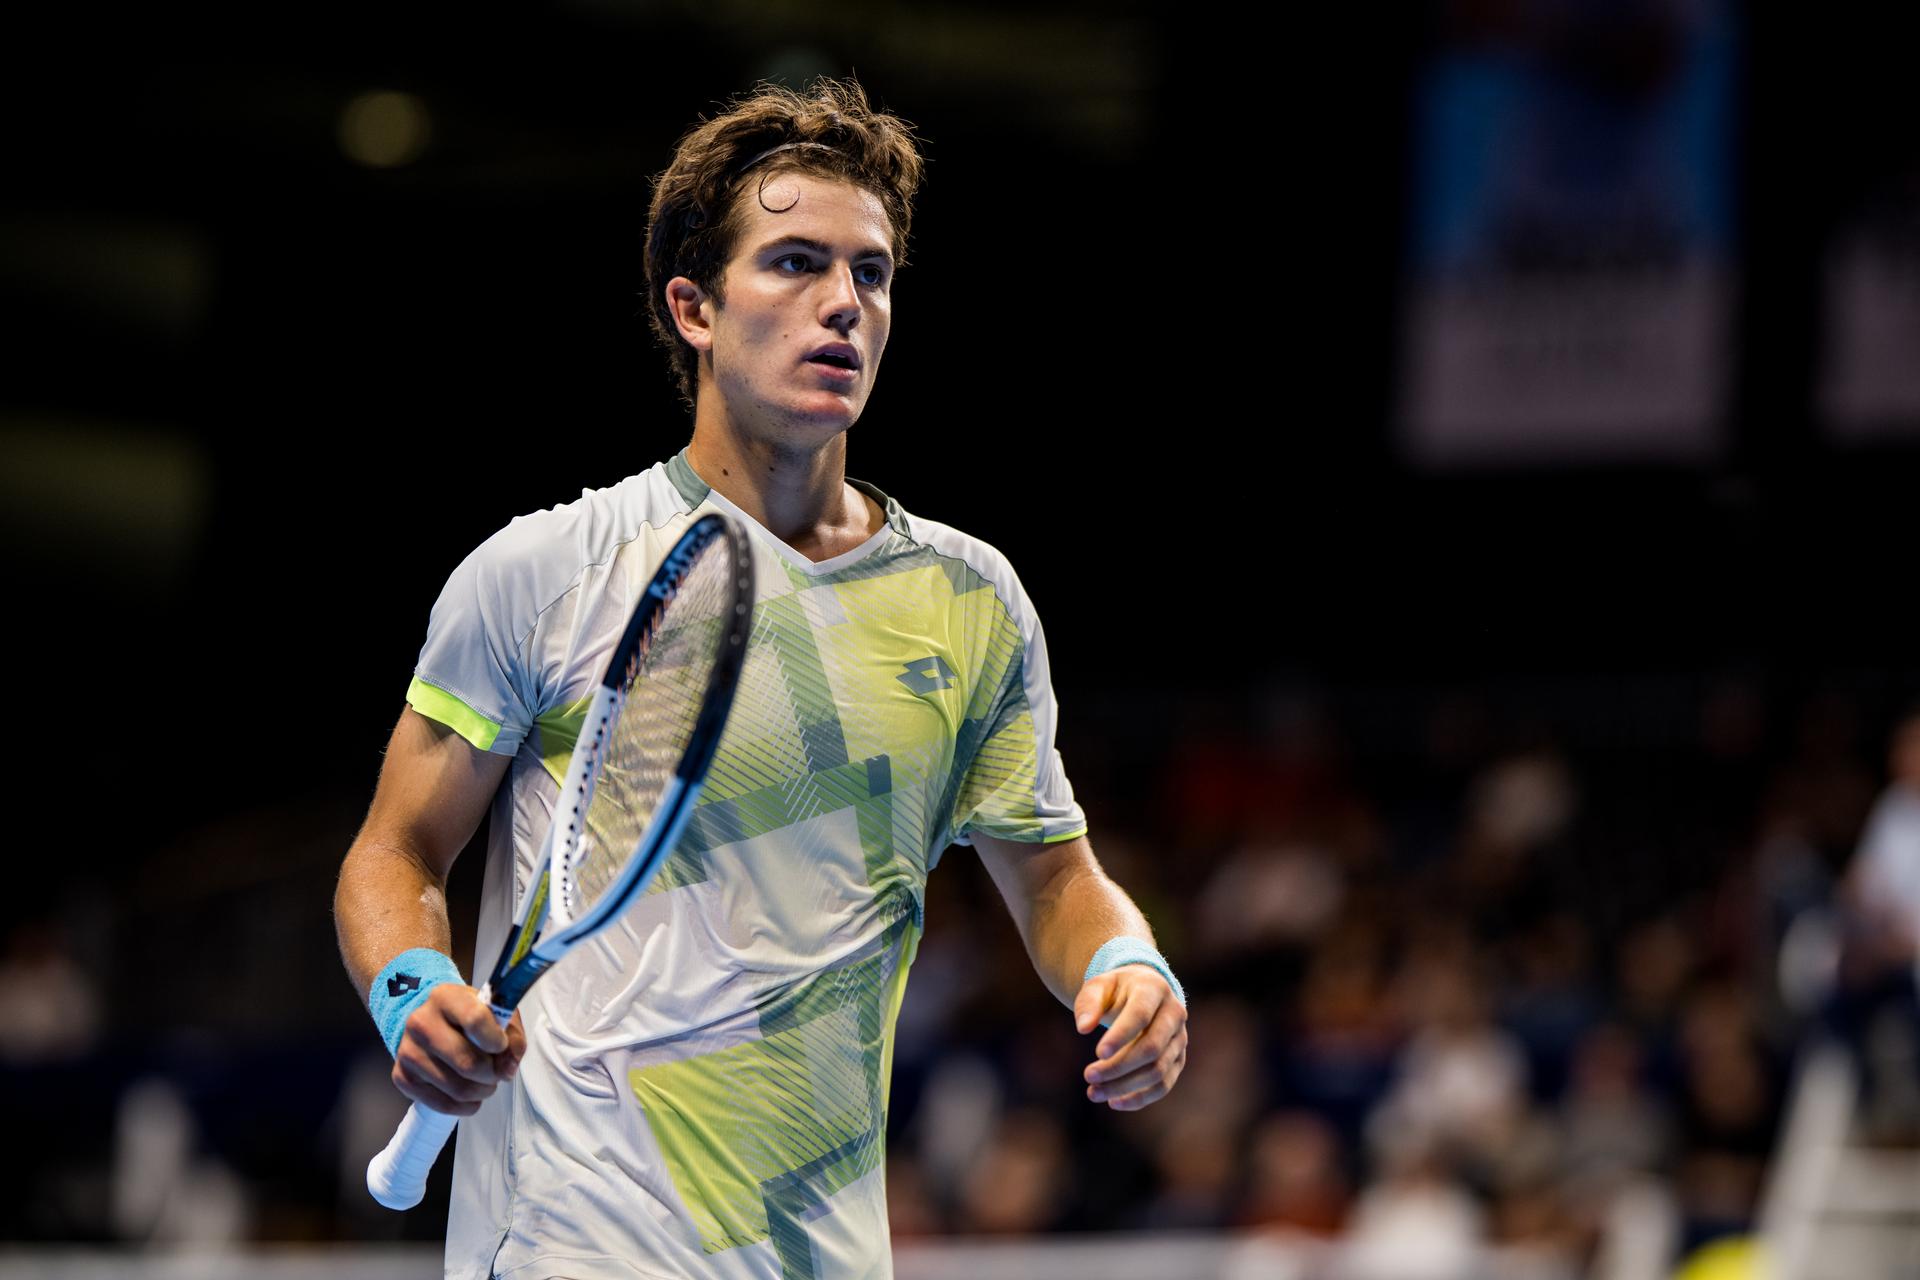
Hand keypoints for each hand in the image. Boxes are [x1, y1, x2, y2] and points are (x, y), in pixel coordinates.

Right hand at [392, 984, 525, 1115]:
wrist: (430, 1023)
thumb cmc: (467, 1017)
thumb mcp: (496, 1014)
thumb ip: (512, 1036)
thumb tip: (508, 1068)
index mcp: (445, 997)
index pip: (476, 1020)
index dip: (496, 1041)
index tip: (502, 1046)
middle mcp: (421, 1022)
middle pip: (468, 1063)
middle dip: (493, 1074)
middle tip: (497, 1070)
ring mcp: (408, 1052)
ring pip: (459, 1089)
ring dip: (482, 1091)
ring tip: (484, 1080)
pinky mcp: (403, 1078)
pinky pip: (444, 1105)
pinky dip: (467, 1105)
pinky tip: (471, 1094)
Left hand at [1074, 965, 1187, 1110]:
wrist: (1144, 991)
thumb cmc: (1117, 989)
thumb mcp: (1098, 986)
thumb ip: (1089, 1003)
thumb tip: (1083, 1028)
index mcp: (1154, 989)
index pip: (1141, 1015)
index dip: (1121, 1036)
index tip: (1097, 1054)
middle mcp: (1174, 1014)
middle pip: (1152, 1048)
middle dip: (1119, 1067)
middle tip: (1088, 1076)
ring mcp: (1180, 1039)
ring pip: (1158, 1071)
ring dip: (1125, 1086)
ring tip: (1093, 1092)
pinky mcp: (1178, 1060)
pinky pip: (1164, 1085)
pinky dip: (1140, 1098)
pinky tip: (1114, 1102)